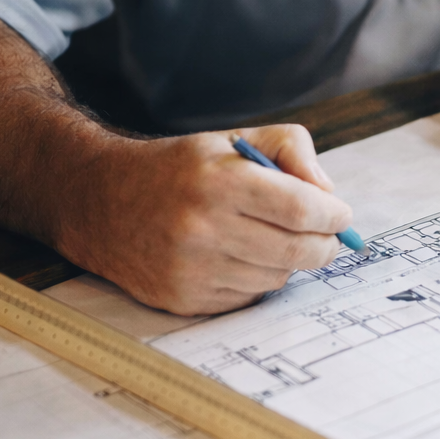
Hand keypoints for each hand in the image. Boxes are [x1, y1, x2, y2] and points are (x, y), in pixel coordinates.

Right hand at [56, 124, 352, 315]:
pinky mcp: (184, 300)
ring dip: (286, 262)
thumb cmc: (179, 169)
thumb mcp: (232, 139)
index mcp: (220, 182)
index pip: (303, 210)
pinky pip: (248, 297)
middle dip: (323, 244)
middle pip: (298, 252)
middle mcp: (204, 229)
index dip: (333, 215)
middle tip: (324, 235)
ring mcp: (192, 270)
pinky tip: (236, 257)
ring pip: (277, 278)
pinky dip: (255, 279)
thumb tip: (329, 193)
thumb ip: (291, 149)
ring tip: (268, 238)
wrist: (100, 201)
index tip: (339, 214)